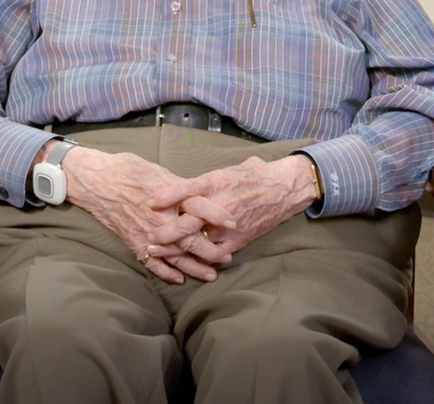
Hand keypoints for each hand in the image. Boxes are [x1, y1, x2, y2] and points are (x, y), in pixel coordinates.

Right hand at [60, 146, 236, 284]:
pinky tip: (178, 279)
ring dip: (194, 267)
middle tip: (227, 257)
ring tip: (210, 275)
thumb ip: (179, 187)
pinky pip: (153, 263)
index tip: (232, 222)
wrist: (96, 181)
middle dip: (212, 251)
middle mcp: (161, 218)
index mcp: (169, 197)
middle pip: (192, 239)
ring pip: (176, 256)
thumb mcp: (158, 171)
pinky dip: (166, 273)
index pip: (200, 207)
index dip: (217, 215)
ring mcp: (147, 233)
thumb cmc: (127, 170)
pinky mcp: (135, 242)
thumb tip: (198, 194)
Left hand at [145, 155, 316, 261]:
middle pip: (189, 221)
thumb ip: (202, 183)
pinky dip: (197, 258)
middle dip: (166, 232)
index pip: (188, 189)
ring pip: (198, 242)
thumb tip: (176, 188)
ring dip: (175, 248)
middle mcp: (222, 204)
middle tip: (149, 236)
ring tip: (157, 251)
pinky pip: (214, 253)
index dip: (167, 197)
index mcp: (217, 183)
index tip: (149, 202)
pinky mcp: (238, 239)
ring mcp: (230, 225)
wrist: (283, 189)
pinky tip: (183, 262)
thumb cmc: (253, 176)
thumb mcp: (225, 171)